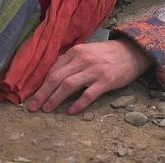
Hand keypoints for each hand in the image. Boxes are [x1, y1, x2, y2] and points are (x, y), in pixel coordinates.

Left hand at [26, 38, 151, 114]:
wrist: (132, 51)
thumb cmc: (107, 54)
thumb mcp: (87, 52)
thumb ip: (70, 61)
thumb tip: (52, 75)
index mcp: (75, 52)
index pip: (53, 69)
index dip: (41, 83)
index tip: (32, 95)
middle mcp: (82, 59)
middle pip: (56, 77)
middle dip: (42, 93)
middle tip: (32, 106)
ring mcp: (94, 70)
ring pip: (68, 85)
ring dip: (54, 99)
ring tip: (46, 109)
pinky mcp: (106, 80)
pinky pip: (88, 94)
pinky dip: (78, 104)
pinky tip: (71, 111)